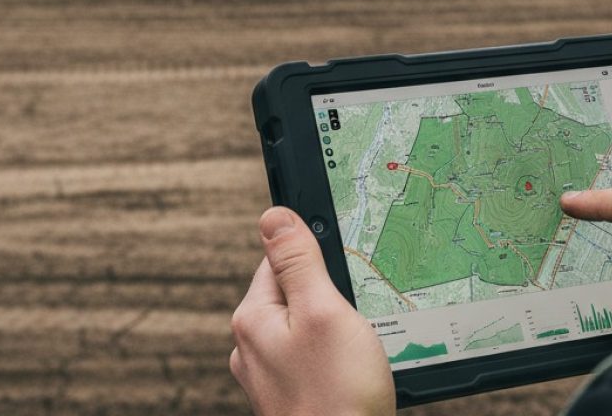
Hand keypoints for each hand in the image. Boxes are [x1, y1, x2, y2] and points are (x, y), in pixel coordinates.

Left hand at [230, 207, 395, 415]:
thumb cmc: (337, 396)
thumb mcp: (323, 311)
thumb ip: (298, 261)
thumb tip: (273, 215)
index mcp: (253, 318)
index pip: (279, 258)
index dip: (318, 256)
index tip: (346, 269)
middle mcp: (253, 346)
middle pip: (297, 292)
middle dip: (331, 295)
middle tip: (358, 315)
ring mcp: (271, 375)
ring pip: (310, 328)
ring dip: (339, 329)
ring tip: (359, 350)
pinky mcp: (293, 396)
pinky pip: (316, 358)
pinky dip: (339, 358)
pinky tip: (356, 372)